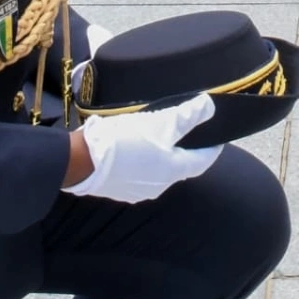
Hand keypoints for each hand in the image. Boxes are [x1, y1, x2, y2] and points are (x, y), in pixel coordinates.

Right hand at [66, 94, 220, 201]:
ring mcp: (137, 191)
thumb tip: (210, 107)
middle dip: (185, 150)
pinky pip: (138, 173)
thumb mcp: (159, 122)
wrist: (81, 161)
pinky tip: (132, 147)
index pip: (202, 161)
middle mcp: (158, 186)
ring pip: (157, 170)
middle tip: (187, 131)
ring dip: (161, 155)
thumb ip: (187, 115)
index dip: (212, 148)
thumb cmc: (124, 141)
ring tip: (157, 135)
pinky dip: (141, 160)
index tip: (217, 137)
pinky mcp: (118, 189)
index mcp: (173, 171)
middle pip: (180, 166)